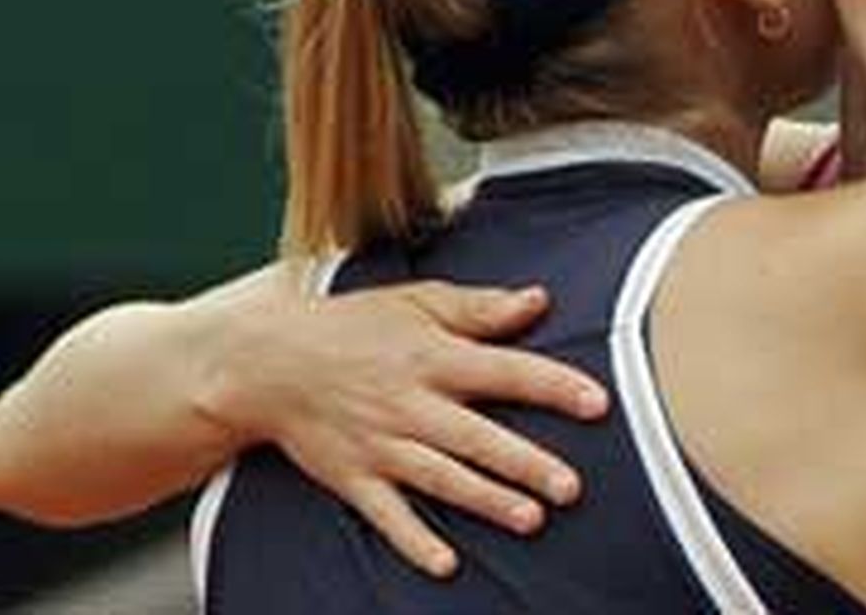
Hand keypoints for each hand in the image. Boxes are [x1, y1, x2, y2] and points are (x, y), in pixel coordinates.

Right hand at [209, 276, 607, 576]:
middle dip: (526, 462)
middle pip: (479, 437)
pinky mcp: (353, 477)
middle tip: (570, 486)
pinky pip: (386, 514)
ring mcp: (381, 445)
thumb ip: (480, 307)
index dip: (554, 387)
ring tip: (530, 520)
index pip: (507, 372)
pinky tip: (446, 564)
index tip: (598, 403)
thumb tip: (539, 300)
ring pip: (442, 478)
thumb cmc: (353, 326)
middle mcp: (411, 404)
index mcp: (434, 357)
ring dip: (486, 500)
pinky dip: (413, 540)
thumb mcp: (417, 302)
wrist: (267, 361)